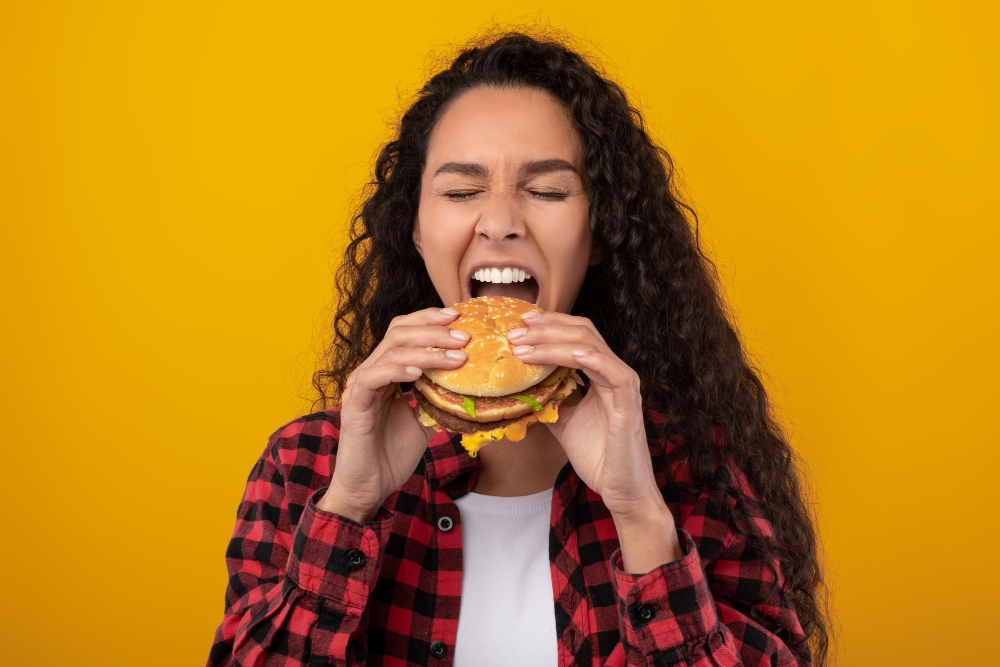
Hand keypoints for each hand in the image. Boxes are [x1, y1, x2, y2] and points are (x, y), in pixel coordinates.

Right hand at [320, 307, 471, 520]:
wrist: (370, 487)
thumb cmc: (393, 454)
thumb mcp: (425, 420)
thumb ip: (438, 398)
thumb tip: (472, 386)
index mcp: (386, 371)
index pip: (405, 331)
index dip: (430, 319)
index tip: (459, 315)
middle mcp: (371, 372)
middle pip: (399, 333)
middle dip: (434, 329)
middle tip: (464, 335)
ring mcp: (360, 386)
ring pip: (391, 352)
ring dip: (427, 350)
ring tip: (456, 356)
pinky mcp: (354, 405)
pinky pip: (374, 377)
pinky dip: (398, 370)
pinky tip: (420, 372)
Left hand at [506, 310, 670, 524]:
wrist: (620, 490)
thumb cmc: (598, 457)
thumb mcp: (564, 424)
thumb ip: (550, 403)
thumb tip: (522, 392)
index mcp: (601, 374)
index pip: (577, 335)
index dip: (550, 324)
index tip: (520, 323)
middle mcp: (614, 373)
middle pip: (583, 332)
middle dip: (546, 328)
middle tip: (515, 331)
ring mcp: (623, 386)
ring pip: (591, 347)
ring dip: (554, 342)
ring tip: (524, 345)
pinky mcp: (628, 403)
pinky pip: (613, 372)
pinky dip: (591, 358)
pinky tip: (570, 354)